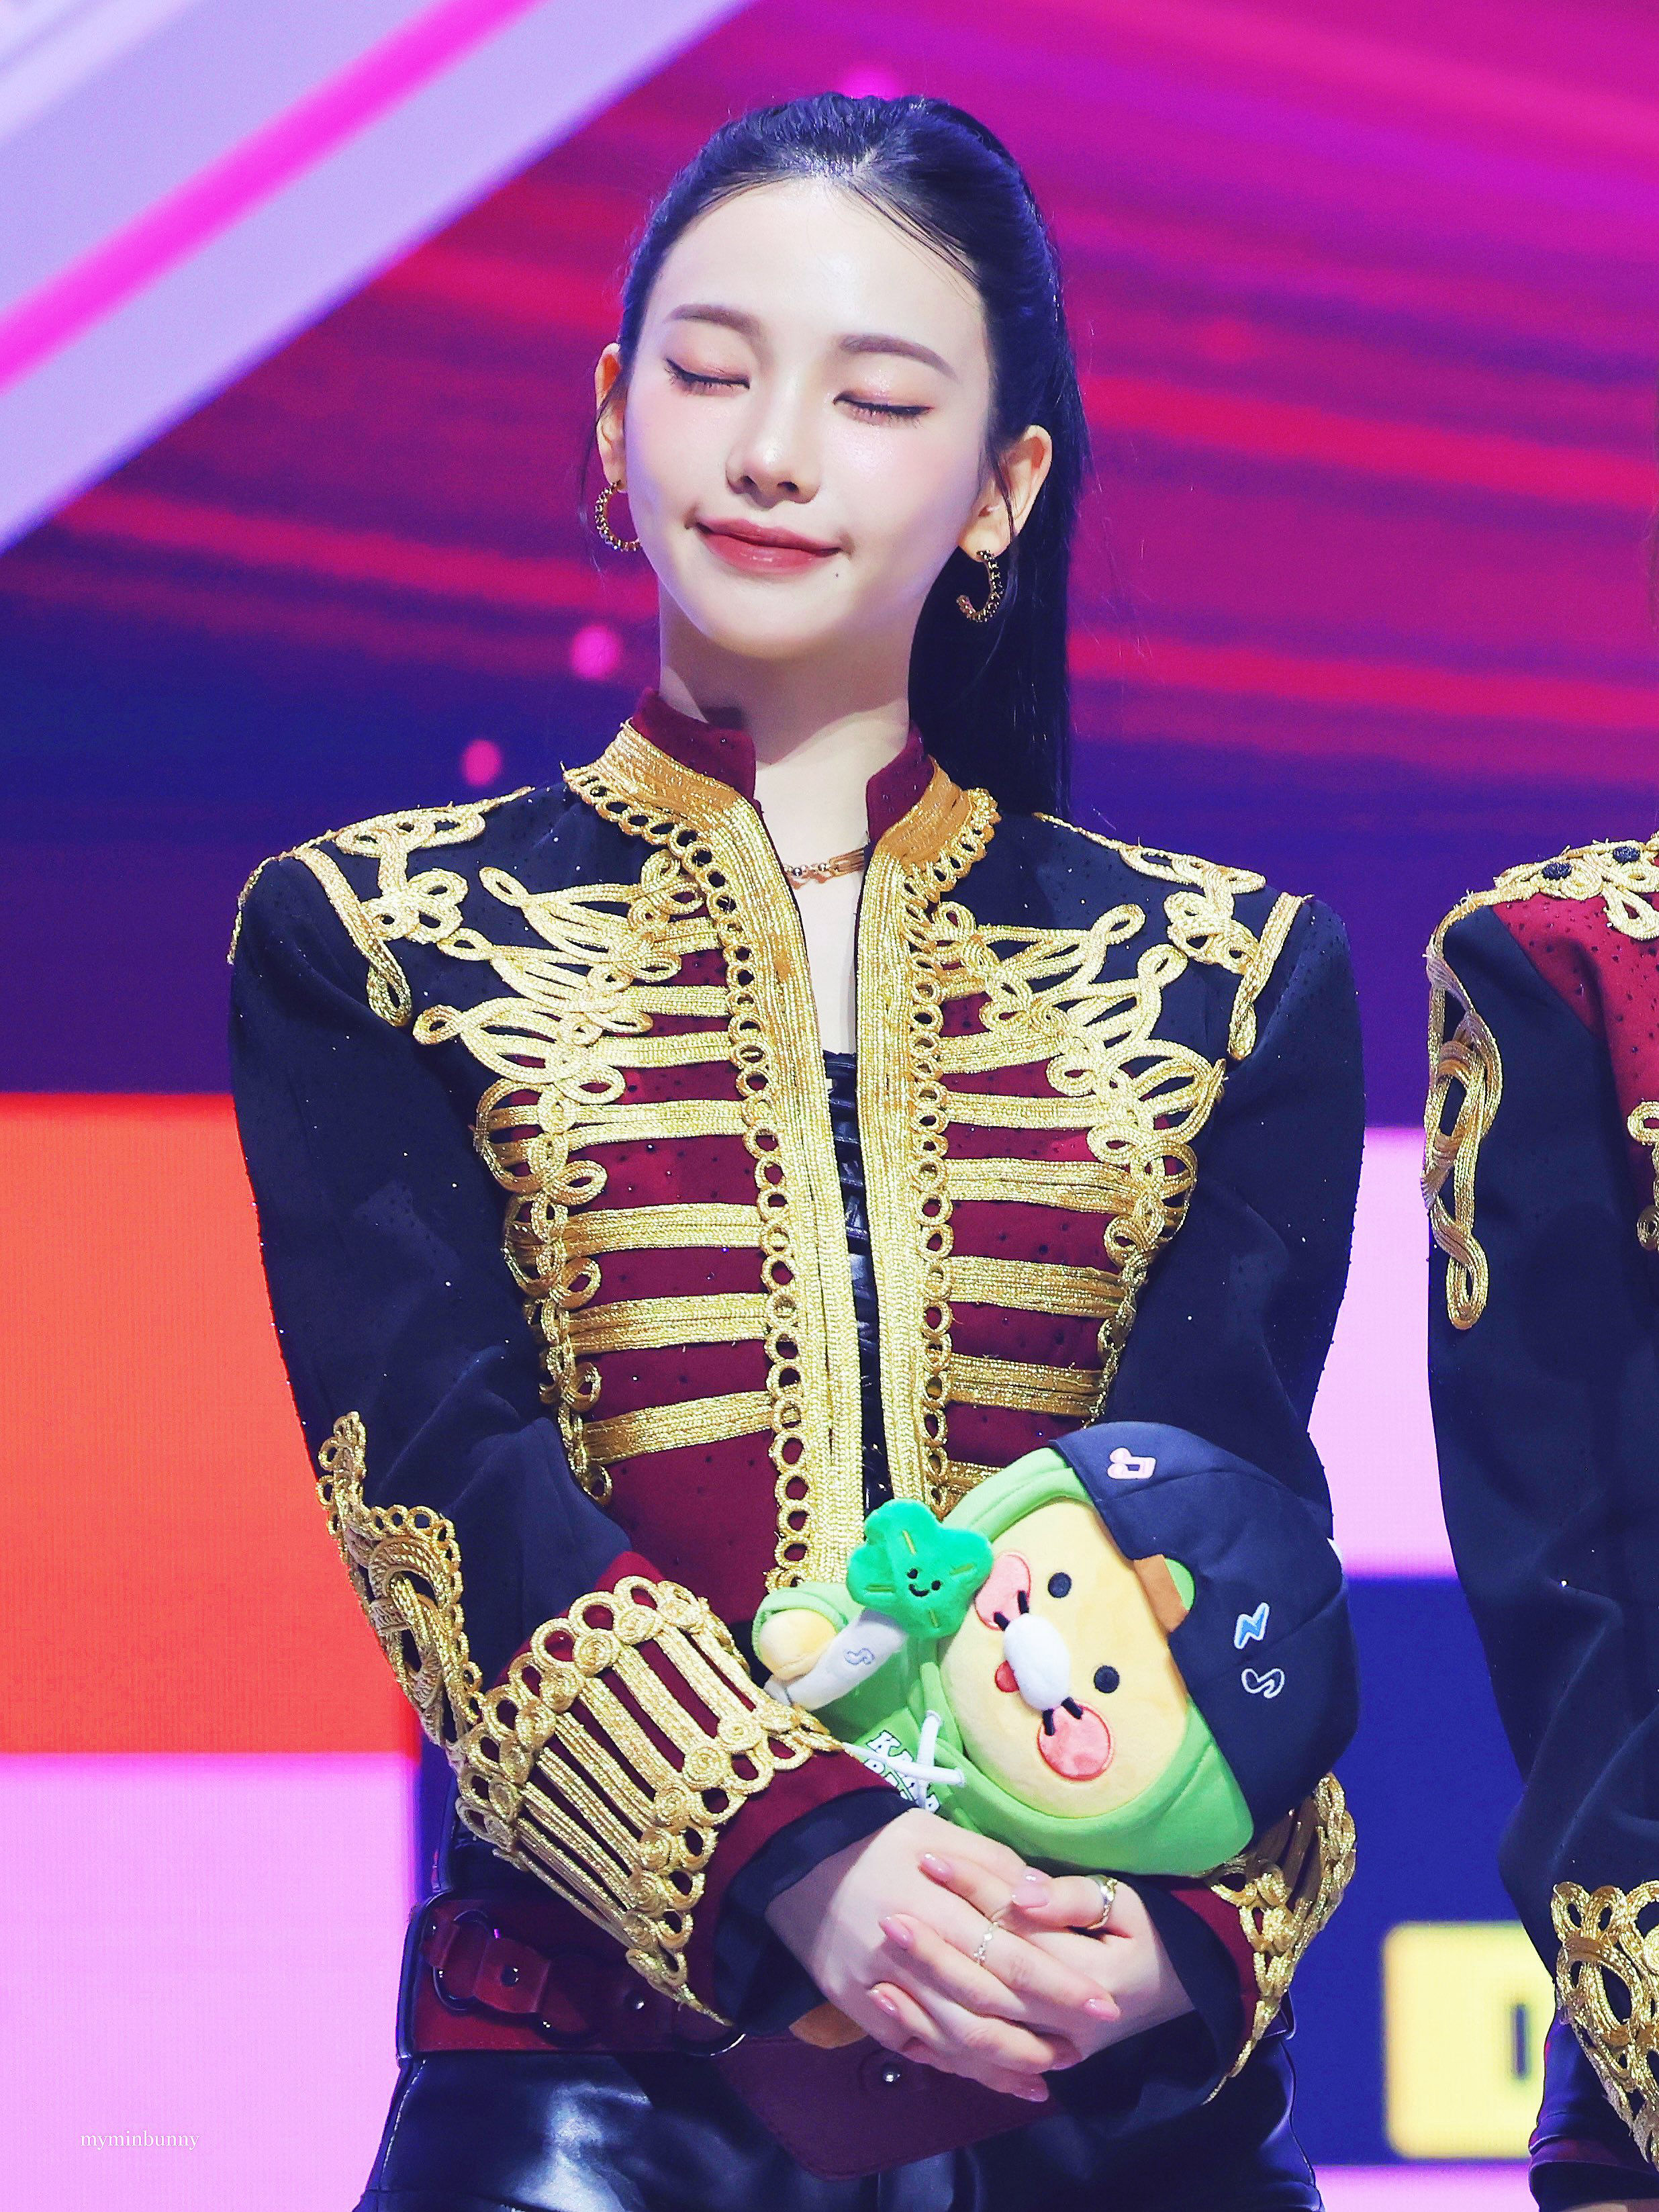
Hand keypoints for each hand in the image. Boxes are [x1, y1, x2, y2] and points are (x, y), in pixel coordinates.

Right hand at [764, 1807, 1117, 2100]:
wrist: (793, 1853)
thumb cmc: (879, 1838)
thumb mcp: (939, 1832)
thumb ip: (994, 1868)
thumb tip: (1042, 1900)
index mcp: (936, 1904)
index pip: (1010, 1957)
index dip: (1060, 1985)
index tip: (1103, 2003)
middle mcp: (908, 1954)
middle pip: (985, 2010)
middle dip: (1040, 2034)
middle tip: (1086, 2047)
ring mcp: (877, 1985)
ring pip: (950, 2040)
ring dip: (1003, 2062)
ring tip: (1047, 2073)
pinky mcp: (855, 2004)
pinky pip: (912, 2046)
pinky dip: (952, 2066)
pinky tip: (987, 2076)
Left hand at [904, 1855, 1193, 2065]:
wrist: (1179, 1988)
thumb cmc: (1152, 1934)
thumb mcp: (1127, 1904)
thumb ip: (1073, 1899)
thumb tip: (1022, 1894)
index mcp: (1088, 1978)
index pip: (1018, 1931)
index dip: (974, 1892)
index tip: (930, 1859)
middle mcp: (1063, 2021)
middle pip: (988, 1985)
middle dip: (935, 1949)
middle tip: (888, 1915)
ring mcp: (1046, 2047)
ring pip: (974, 2030)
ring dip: (924, 1997)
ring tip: (881, 1962)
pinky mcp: (1033, 2056)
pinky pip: (975, 2057)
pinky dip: (932, 2037)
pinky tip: (893, 2012)